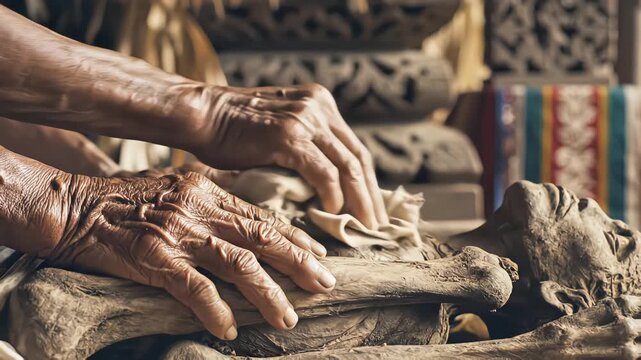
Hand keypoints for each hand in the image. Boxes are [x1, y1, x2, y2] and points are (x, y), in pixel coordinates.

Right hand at [46, 172, 332, 339]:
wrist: (74, 206)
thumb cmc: (124, 201)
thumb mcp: (175, 187)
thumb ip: (210, 200)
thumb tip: (242, 215)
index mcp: (208, 191)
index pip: (262, 217)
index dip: (294, 237)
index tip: (318, 254)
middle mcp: (200, 210)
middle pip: (262, 237)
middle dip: (299, 262)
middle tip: (326, 283)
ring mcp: (179, 234)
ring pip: (239, 265)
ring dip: (269, 294)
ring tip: (289, 318)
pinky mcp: (154, 259)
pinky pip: (194, 289)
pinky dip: (215, 310)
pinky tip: (230, 329)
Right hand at [190, 84, 387, 227]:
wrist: (201, 115)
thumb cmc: (232, 131)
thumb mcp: (279, 129)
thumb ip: (305, 144)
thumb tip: (325, 183)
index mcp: (319, 103)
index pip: (354, 147)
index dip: (367, 181)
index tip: (373, 208)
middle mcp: (318, 107)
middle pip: (357, 157)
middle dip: (371, 194)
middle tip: (377, 225)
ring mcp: (305, 119)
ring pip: (347, 166)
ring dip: (359, 200)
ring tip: (364, 226)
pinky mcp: (289, 136)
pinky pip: (323, 171)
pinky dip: (332, 194)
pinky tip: (332, 211)